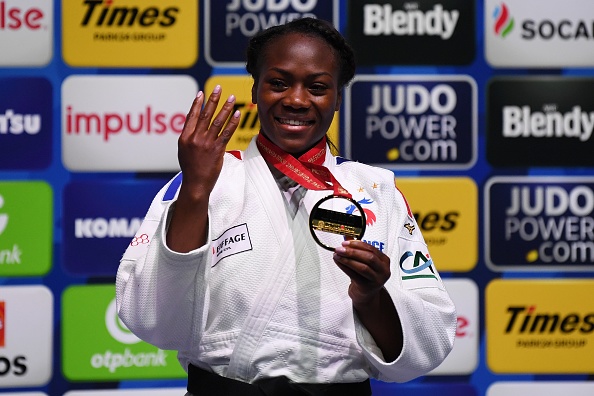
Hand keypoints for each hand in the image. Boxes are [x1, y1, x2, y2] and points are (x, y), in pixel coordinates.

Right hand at [178, 85, 240, 199]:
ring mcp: (206, 144)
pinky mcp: (217, 150)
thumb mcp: (184, 150)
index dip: (198, 103)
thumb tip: (194, 124)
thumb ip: (189, 136)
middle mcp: (195, 138)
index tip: (202, 93)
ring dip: (226, 108)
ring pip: (217, 121)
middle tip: (219, 88)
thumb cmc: (191, 168)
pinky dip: (232, 123)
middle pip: (205, 114)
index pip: (192, 116)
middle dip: (213, 99)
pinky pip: (226, 133)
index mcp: (185, 137)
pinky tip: (237, 114)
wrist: (195, 184)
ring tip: (232, 98)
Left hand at [333, 240, 390, 305]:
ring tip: (337, 255)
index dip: (358, 245)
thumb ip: (357, 249)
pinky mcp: (367, 287)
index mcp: (384, 261)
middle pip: (369, 257)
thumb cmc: (365, 277)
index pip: (372, 249)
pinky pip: (355, 275)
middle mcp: (383, 270)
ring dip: (348, 259)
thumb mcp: (364, 262)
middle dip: (353, 252)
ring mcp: (377, 279)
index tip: (346, 242)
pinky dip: (345, 267)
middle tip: (340, 249)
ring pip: (362, 267)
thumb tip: (347, 236)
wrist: (366, 295)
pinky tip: (338, 262)